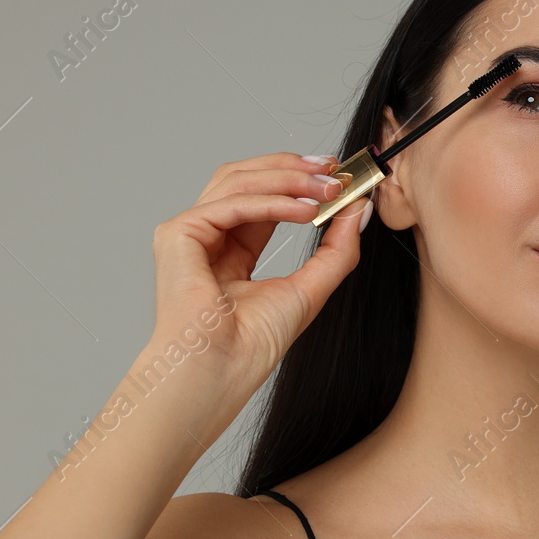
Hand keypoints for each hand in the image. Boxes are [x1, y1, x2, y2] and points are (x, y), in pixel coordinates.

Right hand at [149, 151, 368, 386]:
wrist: (224, 371)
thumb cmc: (254, 343)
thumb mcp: (311, 287)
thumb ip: (337, 249)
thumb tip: (359, 208)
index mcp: (230, 250)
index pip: (263, 197)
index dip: (298, 180)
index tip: (337, 174)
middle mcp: (207, 237)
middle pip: (245, 178)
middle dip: (292, 168)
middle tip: (334, 168)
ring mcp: (189, 234)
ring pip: (237, 181)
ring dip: (287, 178)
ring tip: (327, 187)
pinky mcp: (178, 234)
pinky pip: (231, 204)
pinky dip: (273, 202)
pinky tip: (306, 210)